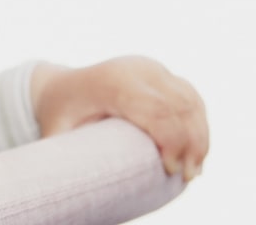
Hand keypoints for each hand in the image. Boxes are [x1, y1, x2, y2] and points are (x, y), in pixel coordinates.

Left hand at [30, 55, 207, 180]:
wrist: (62, 87)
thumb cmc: (59, 115)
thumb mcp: (56, 134)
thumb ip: (62, 157)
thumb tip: (69, 188)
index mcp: (111, 81)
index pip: (155, 108)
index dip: (171, 139)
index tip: (170, 170)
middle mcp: (135, 69)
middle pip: (178, 105)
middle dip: (191, 142)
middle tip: (187, 176)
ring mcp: (151, 68)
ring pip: (189, 99)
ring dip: (199, 135)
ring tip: (194, 170)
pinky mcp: (160, 73)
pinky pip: (190, 95)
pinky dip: (199, 122)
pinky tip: (198, 148)